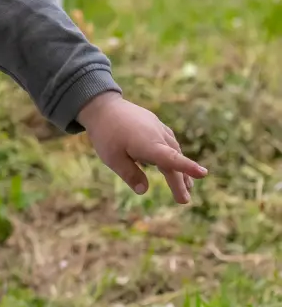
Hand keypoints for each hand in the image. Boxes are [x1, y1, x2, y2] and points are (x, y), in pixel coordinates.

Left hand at [77, 92, 206, 203]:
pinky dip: (174, 154)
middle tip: (184, 201)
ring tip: (187, 185)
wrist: (102, 105)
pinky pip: (169, 142)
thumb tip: (143, 191)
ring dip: (180, 169)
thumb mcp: (112, 158)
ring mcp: (159, 129)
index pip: (171, 159)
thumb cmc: (105, 134)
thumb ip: (130, 174)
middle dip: (180, 181)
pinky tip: (174, 163)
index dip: (187, 167)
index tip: (203, 174)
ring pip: (174, 151)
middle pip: (173, 161)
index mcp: (148, 145)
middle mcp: (158, 136)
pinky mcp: (156, 125)